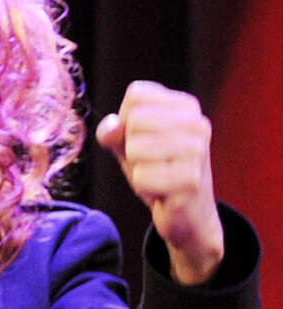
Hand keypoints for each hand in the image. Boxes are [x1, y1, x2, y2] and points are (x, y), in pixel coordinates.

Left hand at [96, 80, 222, 284]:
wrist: (189, 215)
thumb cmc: (158, 172)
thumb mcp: (130, 145)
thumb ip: (113, 131)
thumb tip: (110, 128)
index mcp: (186, 107)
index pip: (136, 94)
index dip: (127, 119)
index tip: (145, 138)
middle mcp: (197, 124)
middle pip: (133, 121)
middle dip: (131, 147)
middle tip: (152, 162)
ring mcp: (197, 151)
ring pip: (135, 149)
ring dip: (137, 169)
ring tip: (158, 176)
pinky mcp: (191, 180)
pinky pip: (141, 177)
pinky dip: (144, 188)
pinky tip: (162, 191)